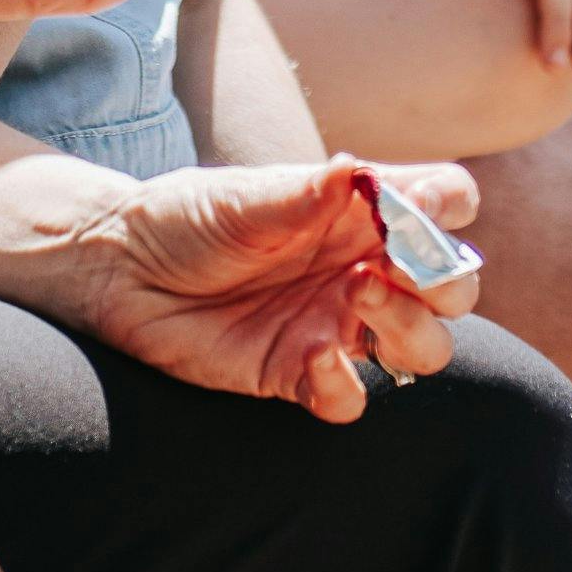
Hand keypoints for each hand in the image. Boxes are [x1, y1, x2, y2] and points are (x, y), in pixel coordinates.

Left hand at [71, 156, 484, 420]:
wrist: (119, 271)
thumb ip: (305, 193)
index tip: (421, 208)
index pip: (444, 204)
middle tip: (396, 264)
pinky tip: (312, 357)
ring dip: (410, 328)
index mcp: (361, 212)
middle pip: (452, 286)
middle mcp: (362, 269)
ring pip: (423, 349)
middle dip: (444, 280)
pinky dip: (344, 387)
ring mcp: (337, 325)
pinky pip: (350, 399)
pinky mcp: (298, 375)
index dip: (448, 206)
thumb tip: (356, 172)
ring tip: (357, 296)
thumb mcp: (246, 195)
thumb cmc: (187, 217)